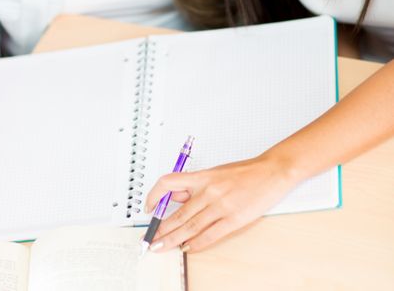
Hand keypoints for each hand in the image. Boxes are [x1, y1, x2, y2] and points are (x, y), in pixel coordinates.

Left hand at [145, 151, 297, 252]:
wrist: (272, 171)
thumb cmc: (245, 172)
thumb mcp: (215, 172)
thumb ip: (196, 185)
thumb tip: (177, 197)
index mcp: (203, 176)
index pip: (170, 183)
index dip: (155, 195)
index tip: (148, 207)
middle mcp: (209, 190)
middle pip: (178, 213)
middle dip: (161, 228)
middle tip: (150, 239)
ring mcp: (221, 206)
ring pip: (190, 226)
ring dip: (174, 239)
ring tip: (162, 246)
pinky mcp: (234, 219)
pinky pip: (210, 234)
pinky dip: (197, 243)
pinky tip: (188, 247)